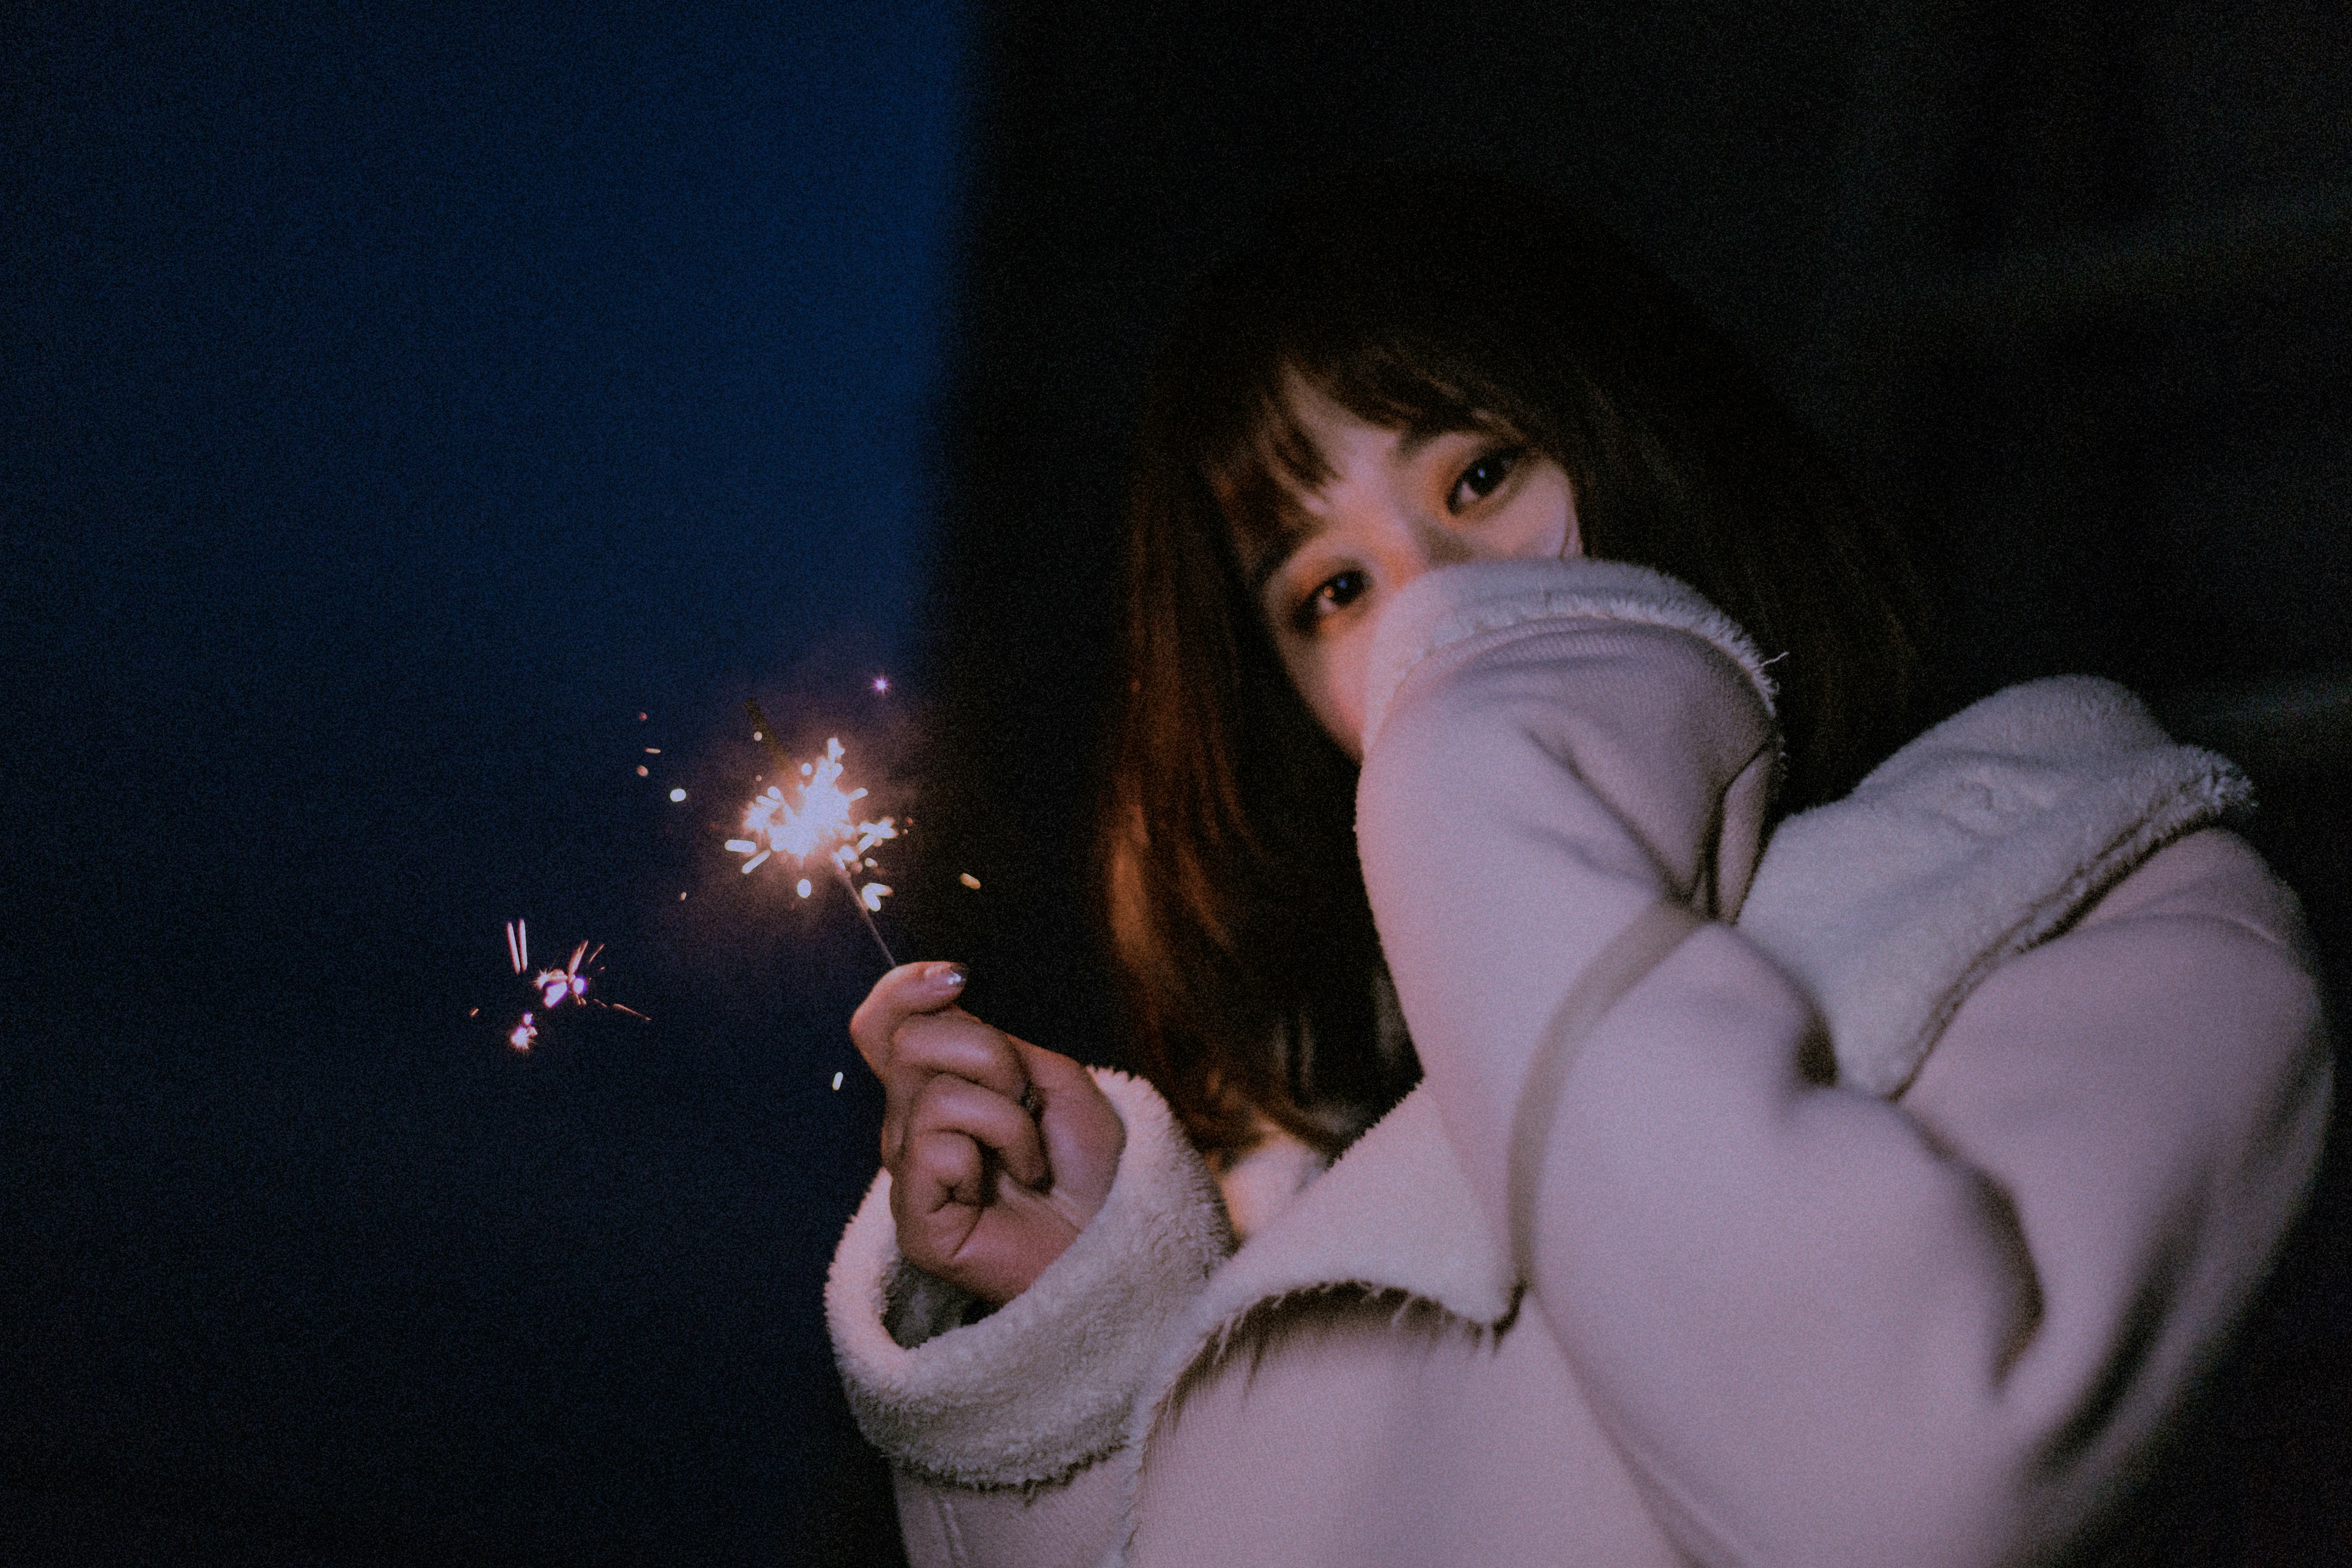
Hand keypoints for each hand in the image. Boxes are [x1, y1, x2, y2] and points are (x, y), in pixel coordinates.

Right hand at [851, 962, 1125, 1302]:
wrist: (1119, 1235)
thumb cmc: (1090, 1165)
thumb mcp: (1051, 1077)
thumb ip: (992, 1040)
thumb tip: (942, 1000)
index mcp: (936, 1088)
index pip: (882, 1025)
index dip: (902, 989)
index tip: (957, 978)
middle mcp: (910, 1127)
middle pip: (911, 1042)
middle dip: (989, 1057)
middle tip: (1027, 1102)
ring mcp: (909, 1175)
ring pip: (934, 1094)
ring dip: (1008, 1118)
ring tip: (1031, 1159)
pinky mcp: (914, 1222)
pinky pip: (937, 1149)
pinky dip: (995, 1156)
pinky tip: (1011, 1190)